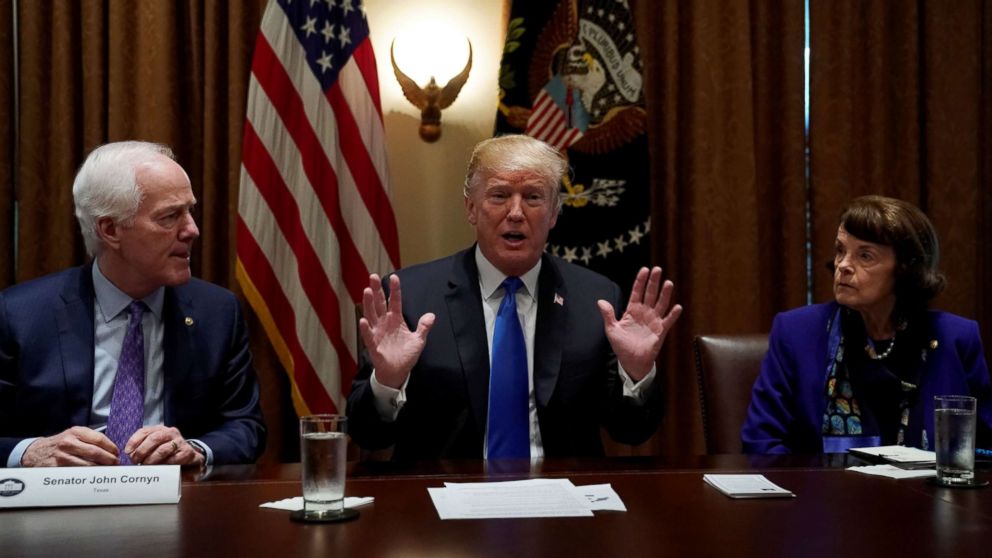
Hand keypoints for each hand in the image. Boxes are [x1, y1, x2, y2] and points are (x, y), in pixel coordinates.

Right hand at [20, 426, 119, 466]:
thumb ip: (90, 439)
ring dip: (101, 469)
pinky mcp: (57, 468)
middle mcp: (68, 442)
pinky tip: (94, 475)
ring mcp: (62, 456)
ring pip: (88, 464)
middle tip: (115, 463)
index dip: (111, 447)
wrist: (36, 452)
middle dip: (109, 459)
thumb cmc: (60, 444)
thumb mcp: (74, 435)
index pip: (99, 439)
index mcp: (75, 432)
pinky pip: (77, 473)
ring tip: (107, 470)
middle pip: (95, 452)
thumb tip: (111, 450)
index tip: (116, 453)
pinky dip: (88, 475)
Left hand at [125, 425, 204, 466]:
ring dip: (152, 459)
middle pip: (154, 438)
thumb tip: (130, 454)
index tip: (127, 452)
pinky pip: (174, 459)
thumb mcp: (154, 448)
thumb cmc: (167, 454)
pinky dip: (165, 464)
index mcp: (160, 430)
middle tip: (136, 461)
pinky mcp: (188, 452)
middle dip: (142, 451)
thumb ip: (142, 448)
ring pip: (163, 449)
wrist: (190, 458)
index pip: (145, 431)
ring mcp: (180, 442)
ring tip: (146, 466)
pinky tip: (160, 469)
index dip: (134, 441)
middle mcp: (171, 433)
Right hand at [359, 274, 434, 388]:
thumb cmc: (406, 355)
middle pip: (379, 304)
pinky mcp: (374, 346)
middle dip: (377, 290)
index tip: (394, 277)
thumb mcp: (419, 340)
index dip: (395, 290)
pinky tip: (364, 320)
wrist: (398, 372)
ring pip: (371, 315)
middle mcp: (384, 323)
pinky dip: (366, 329)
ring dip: (369, 304)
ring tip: (367, 291)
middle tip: (373, 276)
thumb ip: (424, 327)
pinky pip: (369, 336)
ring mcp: (378, 333)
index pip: (395, 301)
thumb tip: (431, 315)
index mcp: (396, 320)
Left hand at [597, 266, 682, 380]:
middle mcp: (644, 313)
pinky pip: (668, 321)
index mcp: (632, 311)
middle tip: (658, 270)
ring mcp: (653, 321)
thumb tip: (600, 301)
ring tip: (668, 283)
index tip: (645, 269)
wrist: (631, 362)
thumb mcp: (612, 329)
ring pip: (661, 304)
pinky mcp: (660, 331)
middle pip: (650, 294)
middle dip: (654, 282)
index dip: (640, 281)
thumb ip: (608, 315)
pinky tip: (677, 307)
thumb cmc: (621, 346)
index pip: (637, 292)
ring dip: (665, 294)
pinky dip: (673, 315)